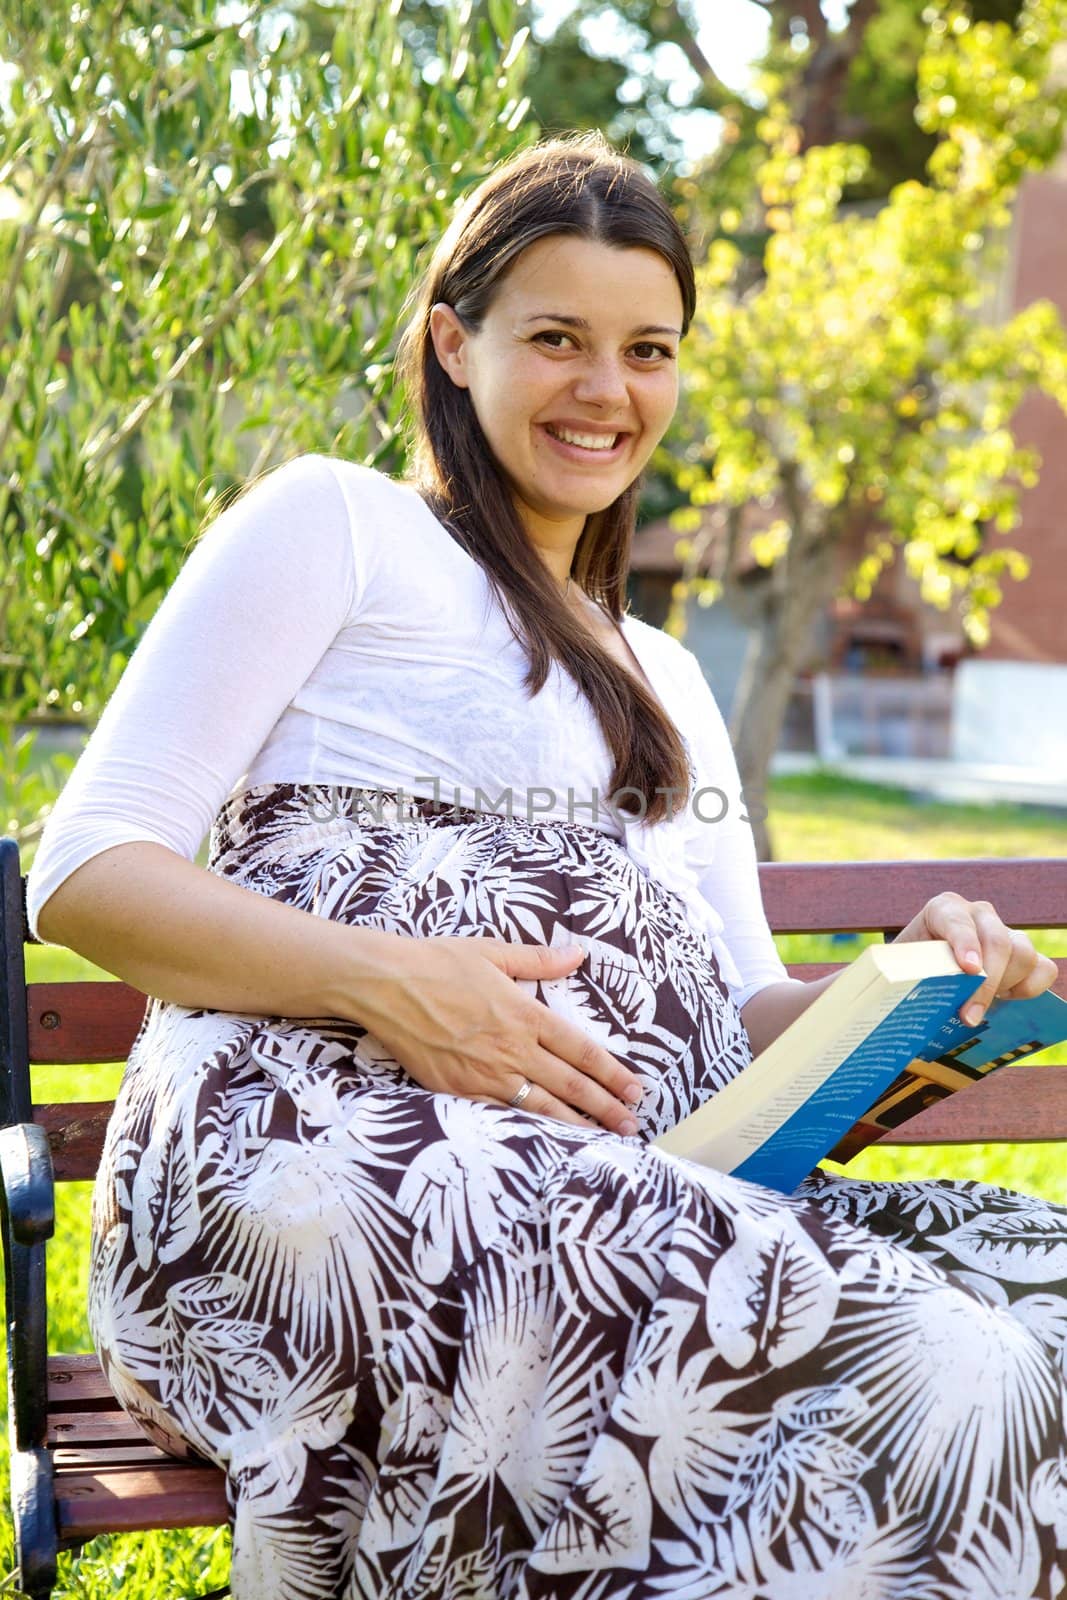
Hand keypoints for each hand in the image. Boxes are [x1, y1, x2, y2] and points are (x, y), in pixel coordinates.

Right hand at [351, 935, 644, 1135]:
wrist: (387, 985)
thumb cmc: (438, 963)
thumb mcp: (493, 952)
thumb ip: (539, 960)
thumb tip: (578, 954)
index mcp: (526, 1014)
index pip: (582, 1051)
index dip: (613, 1073)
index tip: (636, 1089)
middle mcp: (513, 1049)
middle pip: (571, 1085)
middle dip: (607, 1107)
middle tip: (634, 1125)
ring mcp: (486, 1074)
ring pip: (542, 1107)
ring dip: (577, 1125)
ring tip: (604, 1140)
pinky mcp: (458, 1091)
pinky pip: (503, 1115)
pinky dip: (531, 1130)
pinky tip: (548, 1140)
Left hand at [892, 893, 1058, 1026]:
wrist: (923, 969)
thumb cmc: (907, 967)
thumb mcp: (896, 966)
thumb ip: (891, 973)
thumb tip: (878, 996)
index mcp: (943, 909)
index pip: (957, 919)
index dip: (965, 942)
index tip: (969, 969)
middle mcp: (977, 914)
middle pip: (997, 940)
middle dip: (987, 982)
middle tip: (969, 1017)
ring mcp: (1004, 931)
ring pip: (1022, 953)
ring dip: (1005, 987)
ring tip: (978, 1010)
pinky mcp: (1023, 954)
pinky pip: (1043, 968)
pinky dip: (1029, 988)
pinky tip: (1003, 1000)